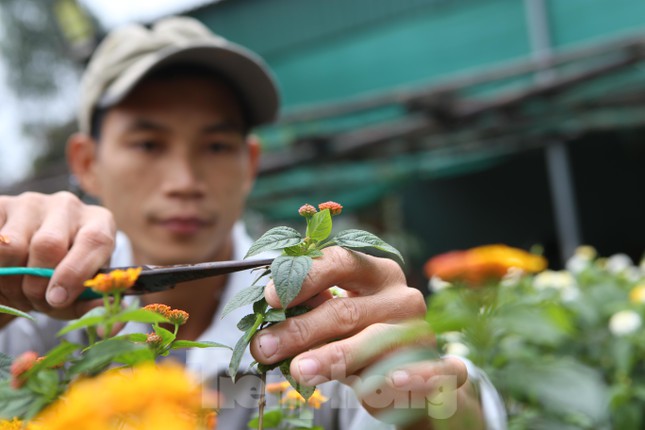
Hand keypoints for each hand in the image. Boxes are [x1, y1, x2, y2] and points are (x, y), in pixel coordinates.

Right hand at [0, 191, 115, 326]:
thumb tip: (110, 322)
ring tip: (20, 289)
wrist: (27, 264)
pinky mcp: (1, 205)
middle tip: (37, 301)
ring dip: (11, 279)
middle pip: (48, 245)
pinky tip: (4, 273)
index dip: (75, 273)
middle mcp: (69, 206)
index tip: (58, 300)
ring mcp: (32, 202)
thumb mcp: (80, 294)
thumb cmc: (61, 279)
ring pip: (13, 245)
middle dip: (38, 284)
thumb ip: (95, 306)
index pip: (95, 240)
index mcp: (99, 222)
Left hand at [249, 246, 483, 427]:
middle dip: (300, 329)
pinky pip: (419, 372)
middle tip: (265, 346)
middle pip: (346, 309)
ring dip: (332, 357)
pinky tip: (372, 386)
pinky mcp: (439, 367)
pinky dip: (396, 379)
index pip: (340, 261)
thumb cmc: (363, 339)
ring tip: (298, 370)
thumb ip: (310, 310)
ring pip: (373, 343)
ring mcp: (421, 332)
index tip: (270, 297)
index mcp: (377, 273)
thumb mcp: (337, 320)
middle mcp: (401, 297)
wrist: (413, 379)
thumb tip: (264, 310)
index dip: (303, 277)